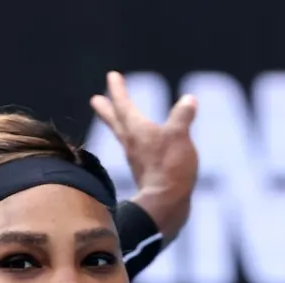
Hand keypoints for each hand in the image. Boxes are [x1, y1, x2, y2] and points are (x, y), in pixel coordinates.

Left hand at [90, 70, 198, 240]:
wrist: (165, 204)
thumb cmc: (170, 167)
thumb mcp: (179, 136)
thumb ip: (182, 116)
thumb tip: (189, 99)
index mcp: (137, 130)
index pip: (123, 104)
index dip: (118, 90)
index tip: (112, 76)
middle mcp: (131, 143)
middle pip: (116, 122)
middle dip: (107, 109)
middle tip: (95, 100)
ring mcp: (136, 160)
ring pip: (123, 137)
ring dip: (118, 125)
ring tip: (116, 120)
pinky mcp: (144, 173)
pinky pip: (135, 152)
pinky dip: (135, 142)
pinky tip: (140, 147)